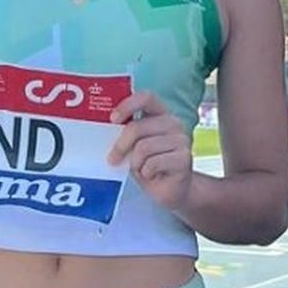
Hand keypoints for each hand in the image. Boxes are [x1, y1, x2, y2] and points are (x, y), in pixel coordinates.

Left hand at [107, 92, 192, 210]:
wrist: (170, 190)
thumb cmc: (149, 165)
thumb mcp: (134, 146)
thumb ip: (125, 133)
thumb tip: (102, 131)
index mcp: (160, 113)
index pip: (146, 98)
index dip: (127, 105)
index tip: (113, 119)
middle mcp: (173, 123)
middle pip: (138, 127)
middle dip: (120, 145)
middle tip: (112, 159)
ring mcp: (181, 139)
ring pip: (143, 147)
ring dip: (135, 163)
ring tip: (140, 169)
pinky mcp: (184, 158)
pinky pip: (153, 163)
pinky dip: (146, 173)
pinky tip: (151, 175)